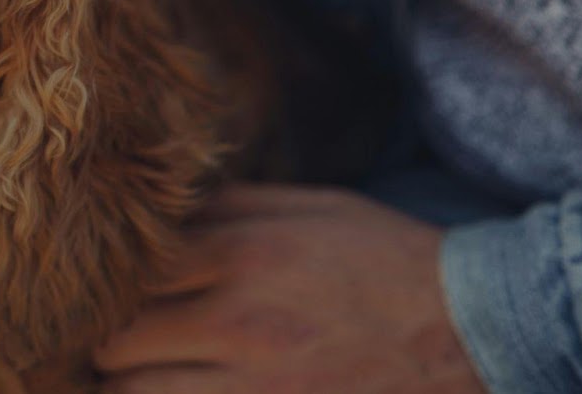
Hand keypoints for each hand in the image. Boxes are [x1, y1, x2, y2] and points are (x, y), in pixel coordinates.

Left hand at [96, 185, 485, 393]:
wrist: (477, 331)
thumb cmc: (387, 260)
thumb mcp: (310, 207)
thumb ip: (228, 208)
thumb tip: (160, 212)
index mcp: (242, 256)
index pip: (129, 274)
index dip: (108, 283)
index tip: (104, 286)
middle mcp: (239, 325)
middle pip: (117, 345)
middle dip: (108, 342)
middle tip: (116, 337)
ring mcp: (258, 390)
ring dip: (130, 387)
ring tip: (143, 373)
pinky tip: (179, 393)